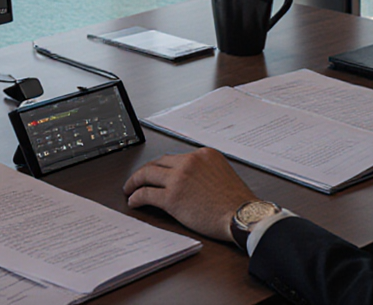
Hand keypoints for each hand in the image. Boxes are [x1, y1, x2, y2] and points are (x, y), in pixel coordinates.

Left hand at [123, 148, 258, 242]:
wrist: (243, 216)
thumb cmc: (238, 202)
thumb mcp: (223, 173)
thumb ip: (205, 170)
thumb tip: (190, 179)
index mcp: (203, 154)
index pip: (175, 157)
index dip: (162, 166)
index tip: (156, 172)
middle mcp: (189, 162)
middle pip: (158, 162)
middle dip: (145, 171)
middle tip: (137, 179)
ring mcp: (179, 178)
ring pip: (147, 174)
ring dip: (135, 181)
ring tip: (129, 188)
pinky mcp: (172, 197)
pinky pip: (146, 193)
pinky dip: (136, 196)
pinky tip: (133, 201)